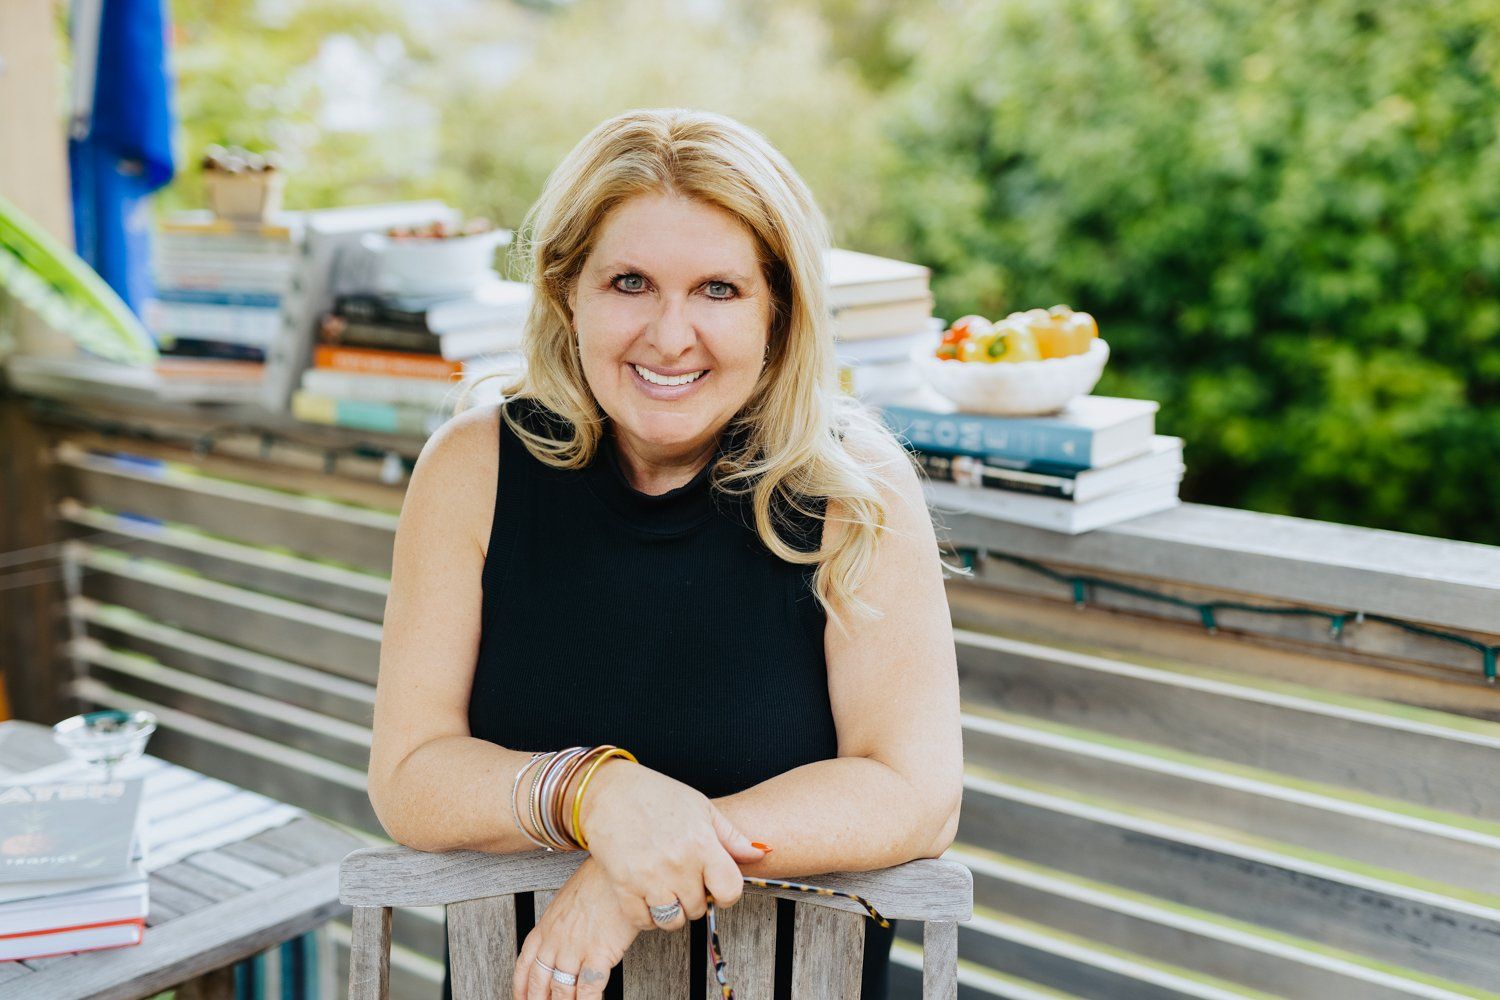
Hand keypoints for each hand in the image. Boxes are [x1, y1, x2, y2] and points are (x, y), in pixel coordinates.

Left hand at [513, 855, 646, 999]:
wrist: (615, 868)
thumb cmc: (597, 880)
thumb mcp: (567, 899)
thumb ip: (558, 921)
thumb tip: (558, 934)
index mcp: (545, 927)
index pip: (524, 965)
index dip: (521, 988)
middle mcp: (555, 941)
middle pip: (539, 982)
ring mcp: (575, 948)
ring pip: (561, 990)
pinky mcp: (598, 952)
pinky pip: (588, 988)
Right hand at [577, 760, 767, 930]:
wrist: (609, 791)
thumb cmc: (656, 795)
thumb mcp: (701, 807)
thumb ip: (731, 836)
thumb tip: (760, 852)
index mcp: (701, 843)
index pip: (730, 890)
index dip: (726, 893)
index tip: (716, 886)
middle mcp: (677, 863)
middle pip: (698, 908)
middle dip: (695, 899)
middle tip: (685, 881)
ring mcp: (649, 877)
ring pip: (672, 921)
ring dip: (672, 911)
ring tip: (667, 890)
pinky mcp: (623, 886)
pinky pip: (642, 921)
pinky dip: (647, 916)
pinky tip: (648, 897)